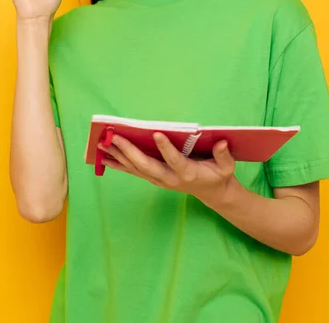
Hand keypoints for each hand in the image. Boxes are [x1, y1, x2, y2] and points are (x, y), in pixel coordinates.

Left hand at [99, 133, 236, 206]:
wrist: (212, 194)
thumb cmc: (219, 176)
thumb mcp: (227, 167)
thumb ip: (224, 156)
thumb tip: (222, 143)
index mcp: (187, 174)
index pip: (175, 161)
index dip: (166, 149)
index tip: (157, 133)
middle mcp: (169, 178)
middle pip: (146, 166)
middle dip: (129, 151)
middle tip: (114, 137)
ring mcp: (159, 180)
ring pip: (135, 168)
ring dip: (117, 156)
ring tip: (101, 143)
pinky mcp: (154, 179)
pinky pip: (133, 171)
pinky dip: (118, 163)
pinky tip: (105, 156)